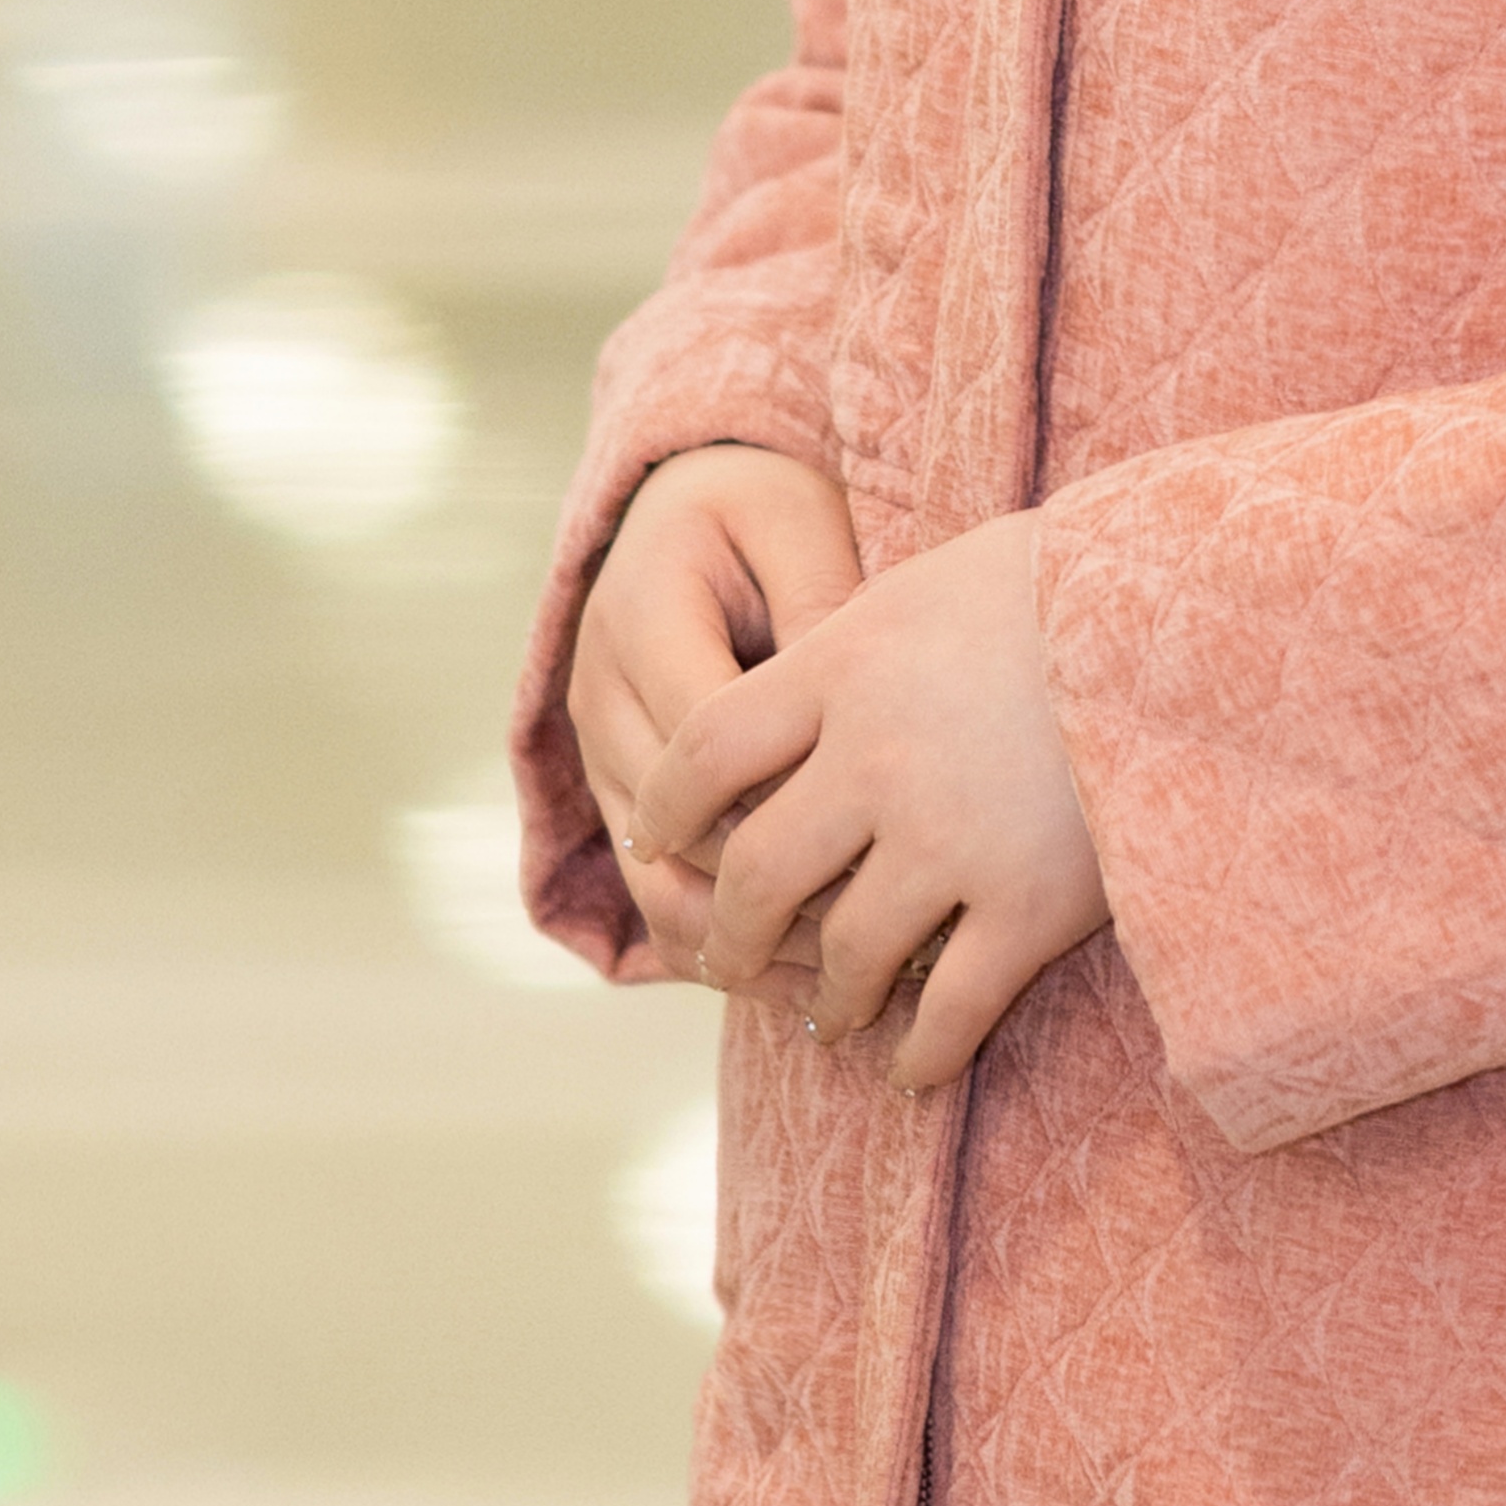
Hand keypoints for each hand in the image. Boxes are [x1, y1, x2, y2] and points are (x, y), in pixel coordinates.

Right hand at [568, 446, 866, 993]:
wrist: (697, 516)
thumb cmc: (769, 517)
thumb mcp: (801, 523)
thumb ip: (819, 602)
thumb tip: (849, 704)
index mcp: (638, 615)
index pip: (711, 743)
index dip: (802, 803)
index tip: (906, 845)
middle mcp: (600, 698)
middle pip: (681, 837)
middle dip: (786, 897)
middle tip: (897, 943)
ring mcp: (602, 763)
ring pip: (661, 891)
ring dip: (754, 950)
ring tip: (856, 990)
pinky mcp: (623, 808)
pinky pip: (660, 905)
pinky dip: (731, 955)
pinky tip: (814, 987)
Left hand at [623, 511, 1108, 1092]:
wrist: (1199, 613)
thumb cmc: (1076, 575)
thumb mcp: (940, 574)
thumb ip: (860, 633)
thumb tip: (810, 656)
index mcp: (845, 665)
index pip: (707, 749)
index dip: (668, 807)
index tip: (662, 839)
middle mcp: (878, 758)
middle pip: (758, 872)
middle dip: (732, 933)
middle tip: (727, 958)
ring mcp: (953, 839)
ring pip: (847, 956)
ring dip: (826, 1002)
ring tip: (828, 1019)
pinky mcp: (1033, 905)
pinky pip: (951, 1009)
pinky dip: (921, 1054)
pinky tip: (912, 1070)